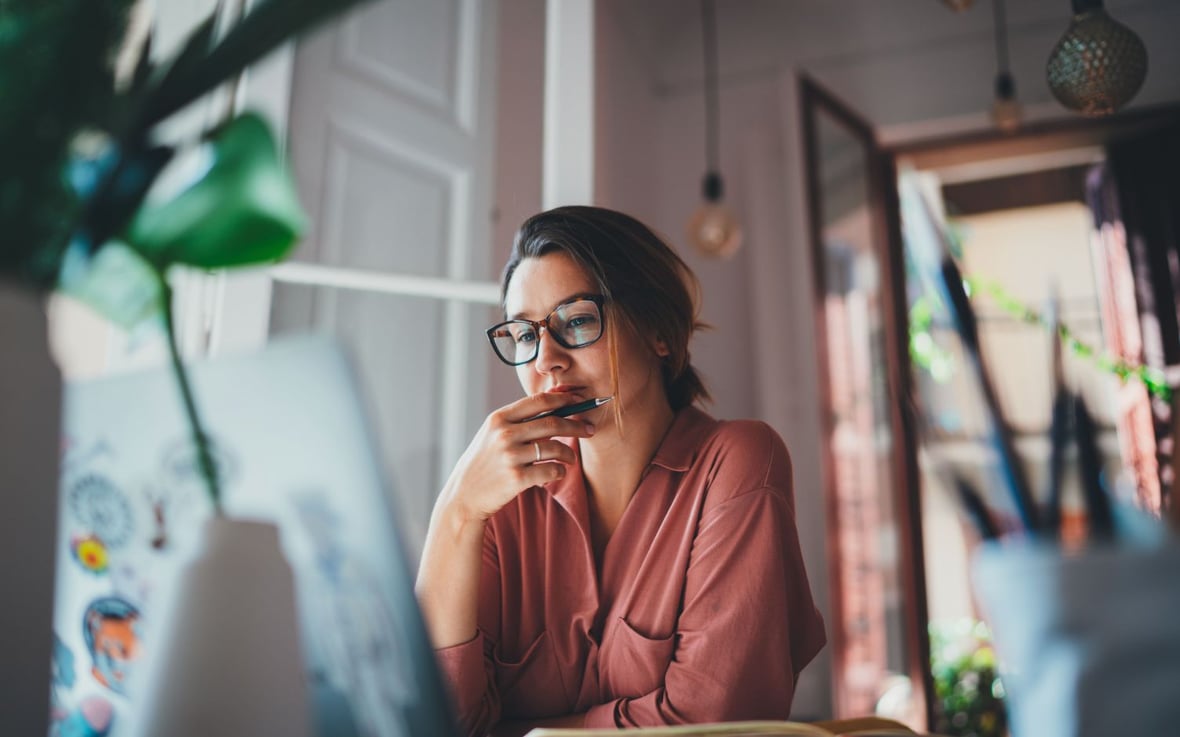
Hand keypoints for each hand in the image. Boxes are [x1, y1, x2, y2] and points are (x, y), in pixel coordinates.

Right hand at [441, 392, 595, 521]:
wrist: (464, 495)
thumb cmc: (484, 462)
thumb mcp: (493, 434)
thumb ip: (518, 420)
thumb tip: (555, 404)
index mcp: (499, 418)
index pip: (539, 401)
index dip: (564, 399)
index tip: (580, 400)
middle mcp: (504, 434)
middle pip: (552, 423)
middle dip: (576, 425)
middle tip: (589, 429)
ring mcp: (510, 456)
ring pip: (555, 448)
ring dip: (569, 453)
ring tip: (571, 458)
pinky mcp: (516, 478)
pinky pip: (551, 471)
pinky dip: (560, 471)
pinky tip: (558, 472)